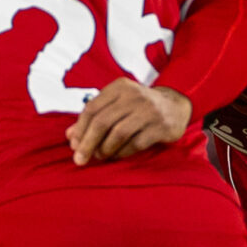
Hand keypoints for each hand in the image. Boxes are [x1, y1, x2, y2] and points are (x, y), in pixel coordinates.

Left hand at [67, 80, 192, 164]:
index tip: (73, 145)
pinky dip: (122, 153)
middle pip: (102, 122)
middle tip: (79, 159)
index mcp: (119, 87)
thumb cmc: (139, 106)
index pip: (92, 108)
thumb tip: (70, 136)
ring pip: (118, 133)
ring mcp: (148, 111)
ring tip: (99, 156)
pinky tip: (116, 156)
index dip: (80, 128)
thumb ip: (95, 116)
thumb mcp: (117, 103)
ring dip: (104, 149)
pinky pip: (135, 144)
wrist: (175, 105)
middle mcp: (133, 96)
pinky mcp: (160, 127)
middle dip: (87, 143)